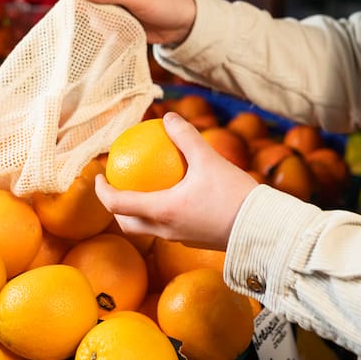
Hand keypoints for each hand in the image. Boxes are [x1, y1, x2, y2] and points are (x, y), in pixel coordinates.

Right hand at [70, 0, 196, 44]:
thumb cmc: (167, 5)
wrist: (184, 25)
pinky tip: (108, 34)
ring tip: (104, 28)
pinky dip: (100, 30)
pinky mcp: (116, 19)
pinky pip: (99, 23)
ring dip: (91, 20)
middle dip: (82, 8)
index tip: (77, 6)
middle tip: (88, 21)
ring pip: (89, 11)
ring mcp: (113, 3)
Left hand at [94, 112, 259, 249]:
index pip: (117, 204)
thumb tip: (168, 117)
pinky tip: (176, 196)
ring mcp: (180, 239)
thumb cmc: (234, 194)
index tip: (98, 175)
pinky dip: (161, 214)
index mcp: (162, 211)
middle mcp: (166, 230)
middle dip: (116, 206)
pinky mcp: (195, 242)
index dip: (102, 190)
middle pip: (128, 223)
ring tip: (144, 189)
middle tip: (117, 185)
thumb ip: (186, 136)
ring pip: (148, 228)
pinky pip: (168, 229)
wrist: (262, 229)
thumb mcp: (209, 159)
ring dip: (138, 212)